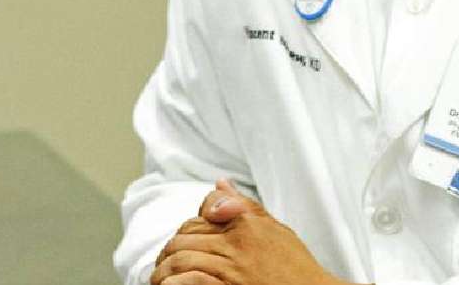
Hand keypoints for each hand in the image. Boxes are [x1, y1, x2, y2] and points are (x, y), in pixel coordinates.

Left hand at [152, 179, 352, 284]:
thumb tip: (221, 184)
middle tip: (165, 264)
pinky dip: (174, 283)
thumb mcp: (276, 230)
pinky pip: (188, 280)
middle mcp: (236, 242)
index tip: (185, 239)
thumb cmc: (296, 269)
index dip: (189, 225)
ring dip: (164, 270)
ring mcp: (230, 268)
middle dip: (170, 250)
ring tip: (162, 280)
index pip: (204, 211)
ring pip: (180, 258)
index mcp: (248, 223)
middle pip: (186, 236)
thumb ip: (246, 206)